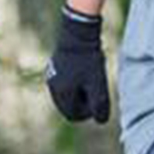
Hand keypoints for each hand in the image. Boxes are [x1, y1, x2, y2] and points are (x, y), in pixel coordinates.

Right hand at [45, 5, 109, 123]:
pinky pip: (66, 82)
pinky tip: (86, 70)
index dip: (89, 112)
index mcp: (62, 94)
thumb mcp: (98, 85)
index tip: (99, 100)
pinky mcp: (55, 66)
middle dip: (85, 102)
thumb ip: (99, 105)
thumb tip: (101, 121)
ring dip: (81, 92)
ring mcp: (52, 76)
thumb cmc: (88, 60)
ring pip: (68, 93)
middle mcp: (53, 87)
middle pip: (70, 105)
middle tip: (97, 89)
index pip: (74, 115)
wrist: (78, 32)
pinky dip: (76, 82)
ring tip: (92, 78)